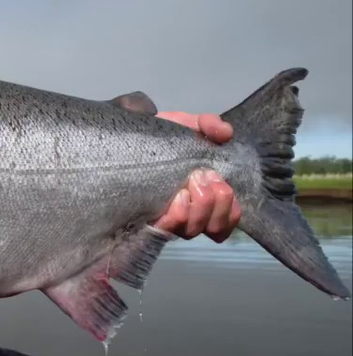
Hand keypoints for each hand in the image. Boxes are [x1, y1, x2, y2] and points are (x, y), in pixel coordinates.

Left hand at [151, 112, 241, 241]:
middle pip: (216, 228)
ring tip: (189, 184)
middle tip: (202, 176)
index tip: (219, 182)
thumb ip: (209, 125)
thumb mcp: (186, 125)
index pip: (229, 219)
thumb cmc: (159, 138)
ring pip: (194, 231)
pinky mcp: (147, 221)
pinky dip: (179, 214)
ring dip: (199, 207)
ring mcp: (168, 218)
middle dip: (214, 201)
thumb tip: (226, 133)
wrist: (126, 140)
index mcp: (204, 195)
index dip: (230, 209)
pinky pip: (169, 230)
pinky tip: (176, 196)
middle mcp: (189, 212)